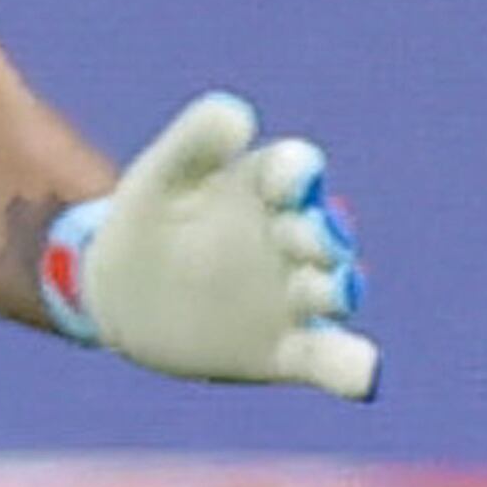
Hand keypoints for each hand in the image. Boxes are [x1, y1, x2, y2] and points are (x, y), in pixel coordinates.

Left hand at [48, 92, 377, 399]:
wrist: (124, 296)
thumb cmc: (149, 223)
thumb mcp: (158, 180)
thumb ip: (193, 144)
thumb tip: (237, 114)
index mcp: (262, 187)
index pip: (294, 171)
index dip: (297, 173)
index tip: (291, 178)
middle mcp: (292, 239)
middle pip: (322, 233)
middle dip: (322, 235)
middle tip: (312, 237)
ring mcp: (295, 295)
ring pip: (333, 291)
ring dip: (339, 288)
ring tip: (335, 287)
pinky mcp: (289, 350)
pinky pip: (328, 357)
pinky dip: (350, 365)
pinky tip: (362, 373)